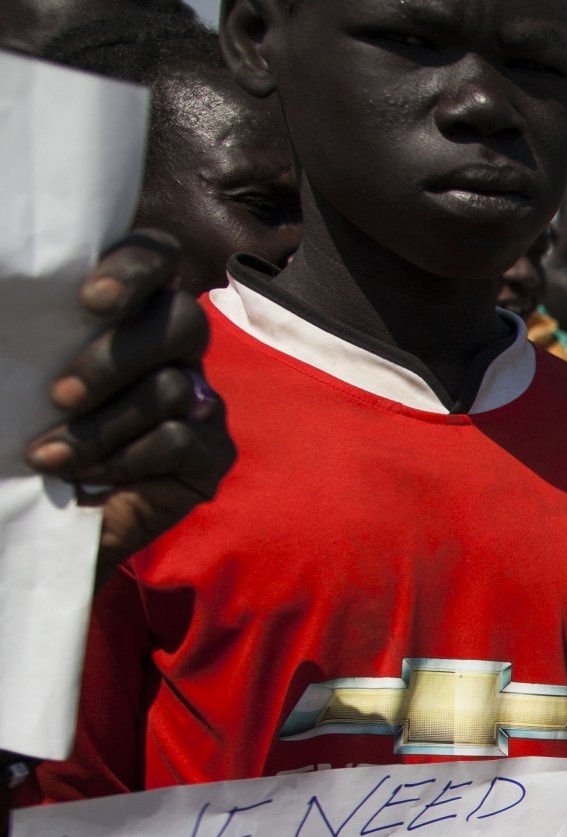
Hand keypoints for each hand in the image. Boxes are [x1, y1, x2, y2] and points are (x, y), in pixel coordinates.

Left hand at [21, 231, 233, 565]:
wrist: (38, 515)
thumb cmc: (16, 431)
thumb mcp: (12, 374)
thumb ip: (21, 332)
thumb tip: (10, 304)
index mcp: (127, 309)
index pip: (157, 256)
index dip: (136, 269)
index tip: (90, 303)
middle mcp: (173, 349)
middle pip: (182, 321)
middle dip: (116, 359)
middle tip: (59, 397)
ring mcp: (200, 401)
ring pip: (172, 389)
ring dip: (101, 427)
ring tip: (48, 456)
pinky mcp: (210, 455)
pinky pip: (180, 441)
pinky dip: (126, 459)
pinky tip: (87, 476)